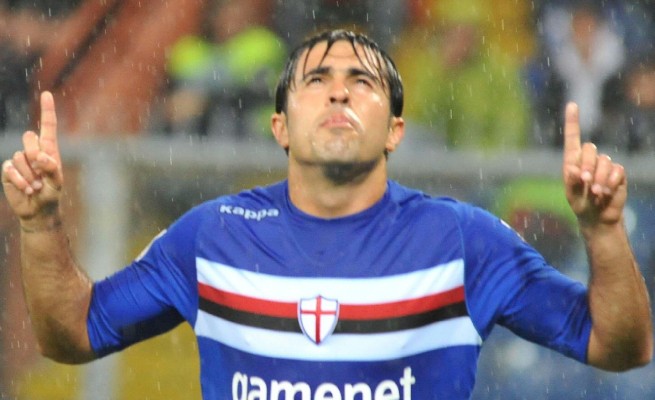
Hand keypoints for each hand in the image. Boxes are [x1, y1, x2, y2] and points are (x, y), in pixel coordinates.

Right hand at [1, 91, 63, 223]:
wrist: (38, 211)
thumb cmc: (51, 195)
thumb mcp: (57, 183)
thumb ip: (52, 168)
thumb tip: (41, 156)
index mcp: (49, 150)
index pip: (48, 127)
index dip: (47, 110)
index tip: (47, 94)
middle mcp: (33, 151)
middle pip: (28, 137)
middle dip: (35, 154)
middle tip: (42, 173)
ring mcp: (20, 160)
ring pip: (19, 156)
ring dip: (30, 174)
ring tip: (36, 186)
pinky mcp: (8, 170)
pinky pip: (10, 168)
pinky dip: (20, 180)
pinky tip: (27, 189)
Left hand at [562, 102, 625, 226]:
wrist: (598, 217)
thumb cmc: (581, 204)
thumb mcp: (572, 195)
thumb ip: (571, 181)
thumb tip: (572, 168)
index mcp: (572, 161)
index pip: (572, 138)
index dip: (572, 122)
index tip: (572, 105)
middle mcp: (588, 160)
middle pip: (589, 149)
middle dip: (587, 165)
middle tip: (586, 181)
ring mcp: (604, 165)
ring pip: (604, 161)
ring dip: (600, 178)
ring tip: (597, 192)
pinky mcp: (617, 173)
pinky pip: (617, 171)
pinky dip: (611, 182)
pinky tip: (606, 192)